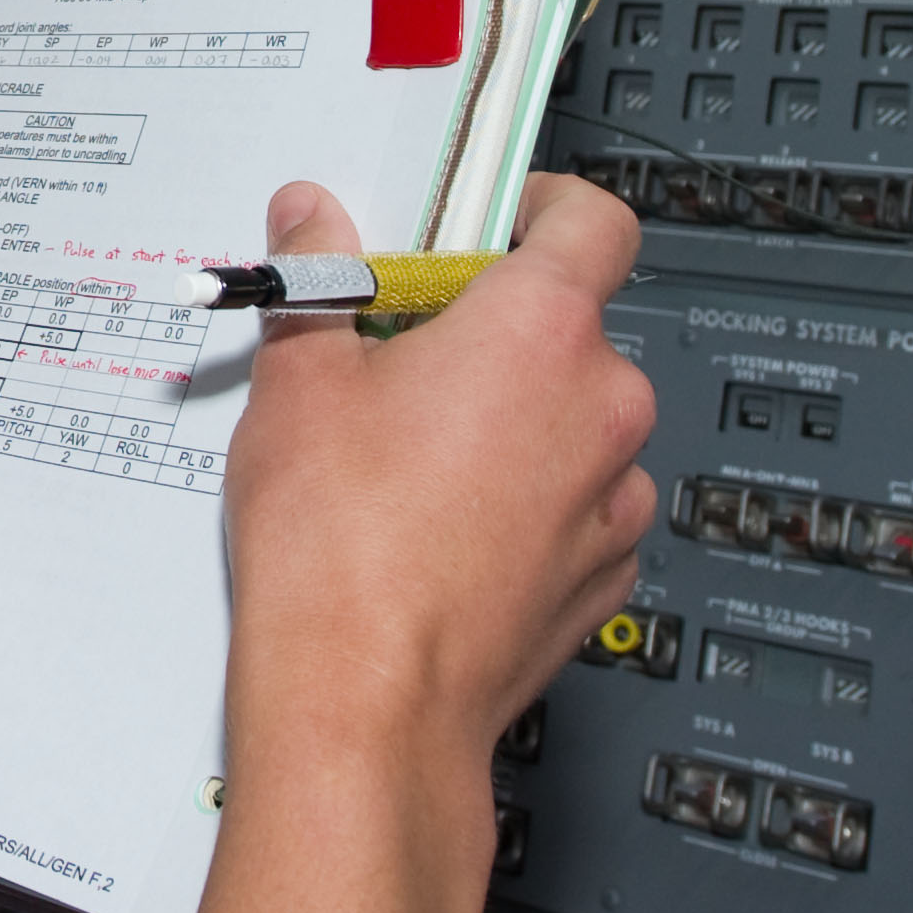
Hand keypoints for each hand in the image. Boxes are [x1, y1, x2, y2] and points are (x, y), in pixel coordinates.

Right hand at [167, 171, 653, 912]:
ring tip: (411, 458)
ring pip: (573, 424)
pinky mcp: (603, 576)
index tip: (494, 220)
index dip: (546, 209)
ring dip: (512, 423)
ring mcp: (613, 499)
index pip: (594, 222)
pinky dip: (524, 503)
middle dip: (492, 333)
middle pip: (570, 329)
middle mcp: (602, 407)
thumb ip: (319, 278)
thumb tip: (312, 216)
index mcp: (541, 330)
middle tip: (402, 356)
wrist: (368, 703)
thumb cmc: (339, 544)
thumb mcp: (299, 379)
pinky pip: (574, 507)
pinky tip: (440, 528)